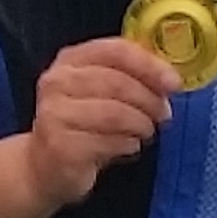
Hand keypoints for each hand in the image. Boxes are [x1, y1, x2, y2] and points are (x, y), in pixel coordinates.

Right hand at [25, 37, 178, 209]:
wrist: (43, 167)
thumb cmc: (81, 125)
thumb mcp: (100, 92)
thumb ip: (130, 78)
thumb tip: (169, 80)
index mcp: (70, 60)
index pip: (115, 50)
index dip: (149, 65)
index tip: (173, 83)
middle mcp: (57, 82)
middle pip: (117, 82)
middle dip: (150, 100)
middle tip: (163, 114)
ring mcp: (55, 114)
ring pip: (115, 114)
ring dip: (141, 124)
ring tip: (147, 132)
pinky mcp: (60, 146)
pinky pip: (109, 142)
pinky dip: (128, 145)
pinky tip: (128, 146)